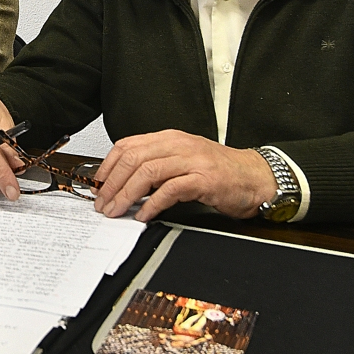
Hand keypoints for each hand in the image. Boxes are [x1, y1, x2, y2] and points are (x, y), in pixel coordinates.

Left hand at [92, 129, 278, 221]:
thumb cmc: (219, 171)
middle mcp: (178, 145)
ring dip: (126, 194)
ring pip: (148, 172)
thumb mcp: (182, 160)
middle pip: (133, 159)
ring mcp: (192, 161)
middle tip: (102, 203)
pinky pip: (171, 190)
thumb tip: (123, 183)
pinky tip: (143, 214)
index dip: (108, 166)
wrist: (256, 176)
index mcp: (169, 138)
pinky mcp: (204, 180)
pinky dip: (152, 204)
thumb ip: (156, 166)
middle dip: (112, 183)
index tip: (98, 185)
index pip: (128, 145)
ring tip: (117, 211)